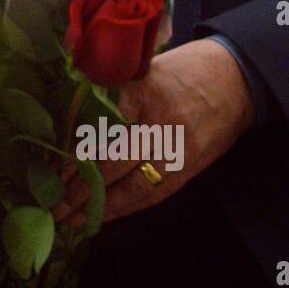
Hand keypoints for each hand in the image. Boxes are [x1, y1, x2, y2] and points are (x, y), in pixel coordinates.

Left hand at [53, 37, 254, 229]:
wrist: (236, 81)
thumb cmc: (180, 70)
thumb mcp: (143, 68)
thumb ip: (110, 90)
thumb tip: (65, 113)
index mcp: (145, 92)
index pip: (102, 125)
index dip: (75, 149)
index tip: (52, 167)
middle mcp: (160, 124)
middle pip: (114, 162)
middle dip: (80, 187)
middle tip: (52, 203)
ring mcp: (176, 151)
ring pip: (132, 186)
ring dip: (98, 206)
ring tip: (69, 219)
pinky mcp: (188, 169)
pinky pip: (152, 195)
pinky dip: (124, 208)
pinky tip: (100, 216)